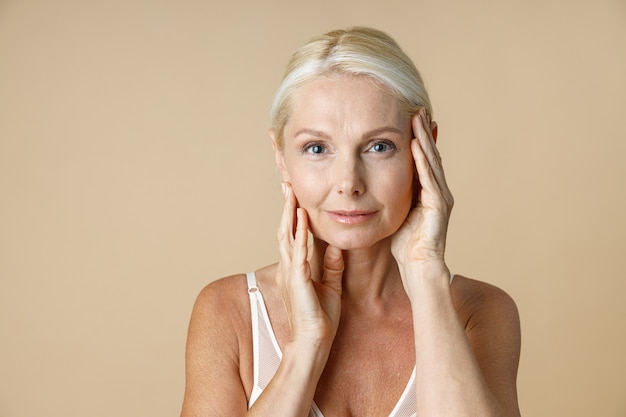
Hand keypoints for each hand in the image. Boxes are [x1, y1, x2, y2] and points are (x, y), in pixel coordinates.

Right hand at [276, 183, 343, 345]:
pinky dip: (300, 232)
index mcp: (295, 268)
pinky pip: (298, 250)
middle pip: (285, 229)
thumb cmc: (319, 318)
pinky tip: (302, 217)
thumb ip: (332, 266)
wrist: (314, 341)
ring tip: (291, 192)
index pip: (292, 234)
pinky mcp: (298, 278)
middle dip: (286, 206)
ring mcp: (291, 271)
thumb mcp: (331, 286)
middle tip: (287, 184)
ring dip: (289, 212)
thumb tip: (335, 247)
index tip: (294, 195)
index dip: (292, 214)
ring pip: (287, 234)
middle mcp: (289, 266)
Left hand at [391, 109, 453, 286]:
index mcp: (427, 192)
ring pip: (432, 162)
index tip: (408, 117)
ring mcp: (440, 198)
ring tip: (418, 117)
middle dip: (422, 131)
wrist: (418, 269)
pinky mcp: (439, 207)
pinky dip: (423, 161)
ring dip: (424, 138)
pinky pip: (429, 179)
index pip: (421, 159)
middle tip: (416, 107)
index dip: (416, 138)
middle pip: (429, 155)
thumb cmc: (405, 246)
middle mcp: (437, 191)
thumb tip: (375, 182)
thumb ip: (392, 195)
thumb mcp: (396, 213)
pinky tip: (416, 145)